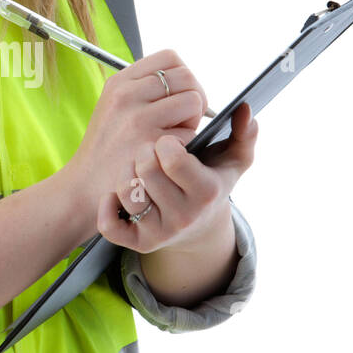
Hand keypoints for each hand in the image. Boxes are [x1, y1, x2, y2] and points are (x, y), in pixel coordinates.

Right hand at [62, 49, 210, 230]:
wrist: (85, 186)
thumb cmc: (108, 148)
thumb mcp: (114, 107)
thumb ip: (144, 89)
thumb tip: (188, 81)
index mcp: (119, 82)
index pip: (170, 58)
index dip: (183, 75)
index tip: (179, 95)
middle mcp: (127, 95)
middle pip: (187, 77)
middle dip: (194, 97)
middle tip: (184, 119)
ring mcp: (139, 120)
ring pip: (193, 101)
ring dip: (192, 120)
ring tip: (175, 136)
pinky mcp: (151, 145)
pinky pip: (189, 133)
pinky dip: (186, 144)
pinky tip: (167, 155)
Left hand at [97, 101, 258, 251]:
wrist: (200, 226)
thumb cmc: (212, 181)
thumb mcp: (234, 160)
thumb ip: (244, 133)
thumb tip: (245, 108)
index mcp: (206, 191)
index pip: (173, 158)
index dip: (166, 143)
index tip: (168, 142)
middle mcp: (184, 215)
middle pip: (145, 169)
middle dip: (144, 153)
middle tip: (151, 154)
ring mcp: (160, 232)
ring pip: (126, 190)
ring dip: (127, 174)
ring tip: (139, 173)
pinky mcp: (139, 243)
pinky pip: (110, 225)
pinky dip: (108, 206)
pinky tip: (117, 195)